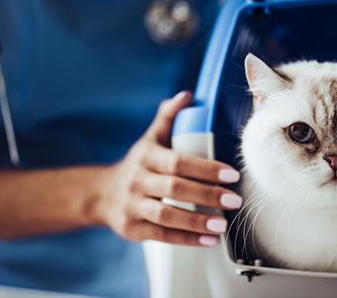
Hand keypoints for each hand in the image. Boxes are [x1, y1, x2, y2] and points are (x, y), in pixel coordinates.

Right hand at [95, 91, 241, 245]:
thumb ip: (168, 117)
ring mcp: (133, 206)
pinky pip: (161, 236)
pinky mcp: (132, 229)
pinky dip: (187, 239)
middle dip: (207, 195)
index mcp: (146, 156)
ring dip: (197, 221)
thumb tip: (187, 94)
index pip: (178, 161)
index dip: (206, 168)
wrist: (101, 194)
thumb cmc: (138, 164)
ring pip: (166, 215)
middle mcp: (137, 180)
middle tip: (235, 200)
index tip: (232, 174)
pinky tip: (209, 240)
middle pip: (174, 188)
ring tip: (223, 224)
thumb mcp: (150, 138)